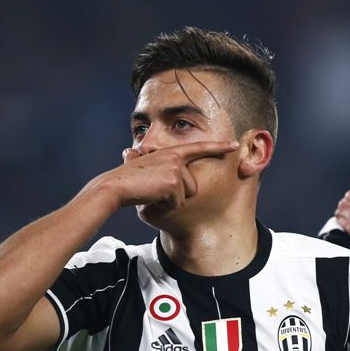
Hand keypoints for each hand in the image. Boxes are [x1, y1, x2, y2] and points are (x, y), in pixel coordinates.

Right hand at [88, 139, 238, 209]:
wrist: (115, 186)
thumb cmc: (125, 179)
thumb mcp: (138, 165)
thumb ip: (148, 164)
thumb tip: (129, 151)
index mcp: (171, 152)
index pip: (199, 148)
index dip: (218, 147)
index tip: (235, 145)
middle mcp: (176, 157)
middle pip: (193, 186)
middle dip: (177, 194)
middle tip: (155, 189)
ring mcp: (176, 169)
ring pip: (186, 195)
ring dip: (171, 200)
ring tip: (153, 192)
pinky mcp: (174, 183)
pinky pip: (178, 203)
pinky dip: (165, 205)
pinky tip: (152, 197)